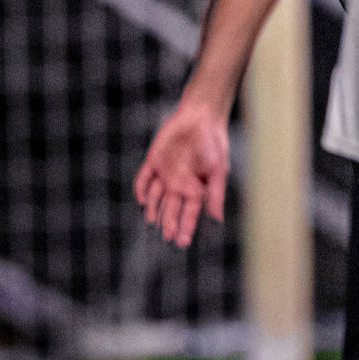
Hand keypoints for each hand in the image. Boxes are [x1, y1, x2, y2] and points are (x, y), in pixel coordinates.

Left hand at [134, 97, 229, 247]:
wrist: (201, 117)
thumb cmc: (214, 143)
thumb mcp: (218, 170)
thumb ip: (216, 194)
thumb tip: (217, 218)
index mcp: (195, 188)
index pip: (189, 212)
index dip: (186, 227)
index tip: (182, 242)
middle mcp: (178, 184)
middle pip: (171, 208)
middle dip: (169, 223)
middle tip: (167, 236)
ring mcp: (165, 173)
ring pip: (155, 197)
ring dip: (153, 209)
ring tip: (152, 221)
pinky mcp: (153, 162)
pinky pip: (143, 178)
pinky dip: (141, 188)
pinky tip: (140, 199)